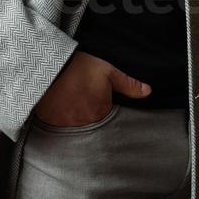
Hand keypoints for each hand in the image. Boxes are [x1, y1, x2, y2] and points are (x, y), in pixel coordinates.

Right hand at [33, 51, 151, 126]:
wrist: (50, 67)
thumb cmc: (79, 67)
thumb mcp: (107, 71)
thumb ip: (128, 84)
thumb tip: (148, 91)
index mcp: (102, 111)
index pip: (111, 120)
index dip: (108, 113)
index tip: (102, 104)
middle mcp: (87, 123)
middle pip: (95, 128)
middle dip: (94, 120)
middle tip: (88, 105)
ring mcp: (69, 126)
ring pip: (79, 130)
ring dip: (79, 123)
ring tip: (76, 109)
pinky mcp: (53, 125)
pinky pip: (62, 132)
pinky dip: (64, 125)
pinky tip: (63, 114)